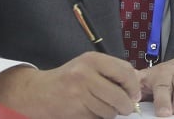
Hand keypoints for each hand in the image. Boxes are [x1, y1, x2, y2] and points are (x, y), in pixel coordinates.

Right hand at [0, 52, 139, 118]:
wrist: (37, 92)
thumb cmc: (69, 78)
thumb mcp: (90, 66)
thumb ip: (113, 71)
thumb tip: (136, 84)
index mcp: (93, 60)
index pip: (125, 72)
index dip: (134, 86)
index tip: (135, 94)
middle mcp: (85, 75)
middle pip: (120, 96)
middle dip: (126, 105)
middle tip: (126, 107)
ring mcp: (78, 94)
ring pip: (109, 110)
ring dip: (111, 112)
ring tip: (103, 106)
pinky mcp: (74, 111)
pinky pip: (97, 118)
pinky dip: (99, 117)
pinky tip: (91, 110)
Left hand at [138, 56, 173, 116]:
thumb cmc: (171, 77)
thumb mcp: (154, 79)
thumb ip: (141, 89)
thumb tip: (128, 103)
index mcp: (152, 75)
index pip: (140, 79)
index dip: (136, 88)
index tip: (136, 99)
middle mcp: (167, 72)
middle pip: (163, 84)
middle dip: (163, 99)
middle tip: (164, 113)